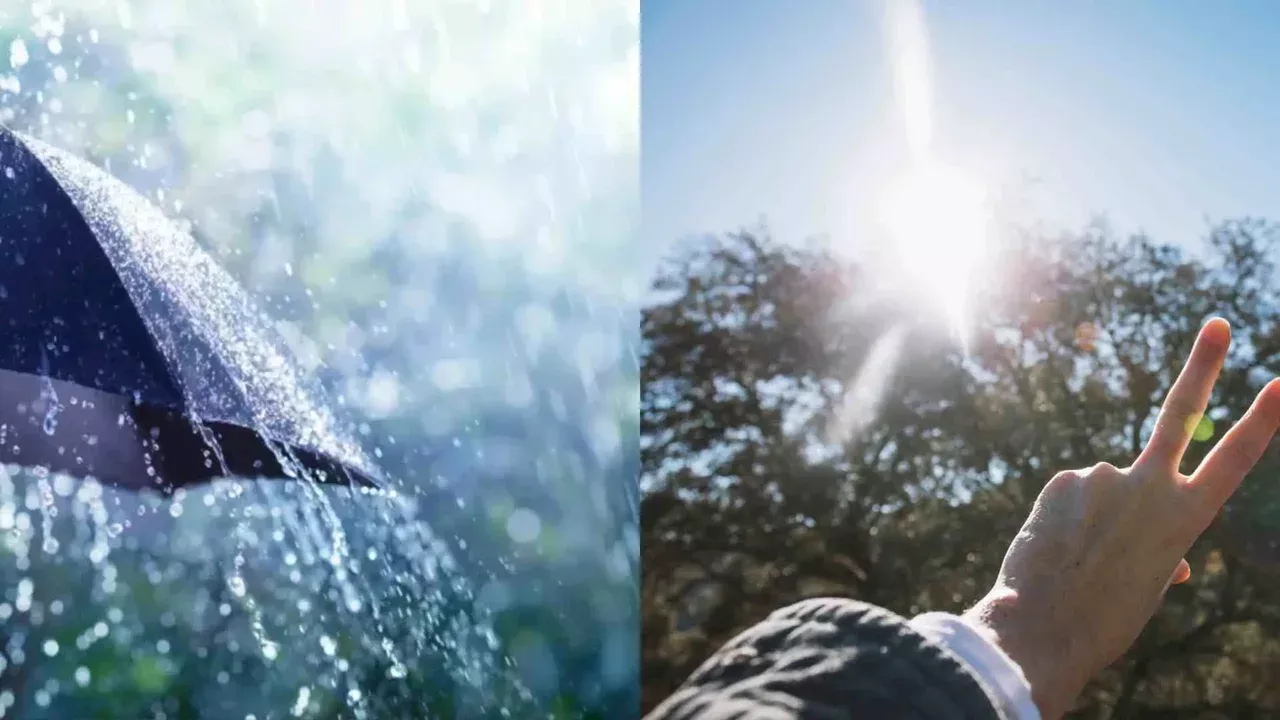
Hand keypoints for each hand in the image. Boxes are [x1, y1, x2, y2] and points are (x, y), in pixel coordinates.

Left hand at [963, 318, 1279, 718]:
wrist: (1045, 629)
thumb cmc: (1104, 619)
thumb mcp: (1150, 586)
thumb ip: (1161, 552)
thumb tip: (1173, 559)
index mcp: (1186, 520)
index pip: (1235, 460)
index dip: (1262, 421)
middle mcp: (1151, 487)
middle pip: (1181, 414)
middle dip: (1203, 366)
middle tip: (1217, 325)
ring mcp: (1106, 476)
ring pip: (1102, 488)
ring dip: (1089, 518)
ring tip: (1076, 557)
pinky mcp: (1066, 478)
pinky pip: (1069, 495)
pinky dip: (1062, 518)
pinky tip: (1055, 546)